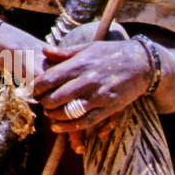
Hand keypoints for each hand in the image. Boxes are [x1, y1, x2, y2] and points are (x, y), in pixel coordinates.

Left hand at [31, 40, 154, 151]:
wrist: (142, 64)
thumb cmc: (113, 53)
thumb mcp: (88, 48)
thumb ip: (65, 53)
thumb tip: (44, 52)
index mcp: (80, 64)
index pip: (50, 79)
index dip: (37, 87)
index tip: (32, 90)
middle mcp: (88, 81)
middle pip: (56, 97)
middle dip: (44, 102)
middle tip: (40, 102)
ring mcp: (99, 96)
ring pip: (69, 112)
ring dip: (54, 115)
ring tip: (49, 114)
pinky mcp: (109, 108)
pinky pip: (86, 122)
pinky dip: (70, 127)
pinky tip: (59, 127)